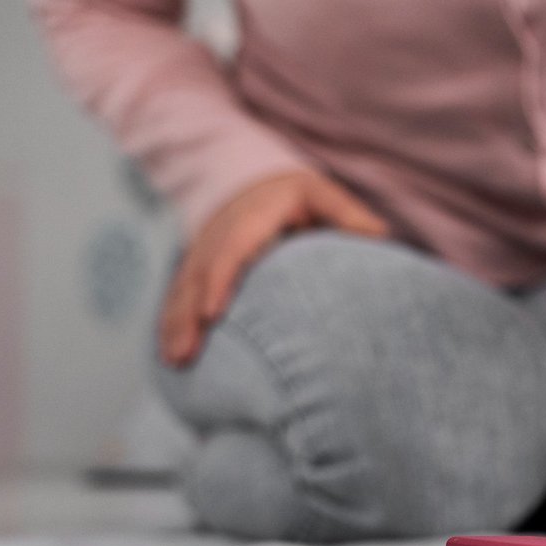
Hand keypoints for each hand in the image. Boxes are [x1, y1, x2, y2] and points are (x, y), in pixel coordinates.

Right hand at [159, 169, 388, 366]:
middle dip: (188, 316)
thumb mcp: (323, 196)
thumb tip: (377, 235)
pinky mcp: (195, 268)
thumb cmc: (301, 199)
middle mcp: (219, 234)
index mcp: (252, 216)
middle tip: (185, 355)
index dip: (219, 280)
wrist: (259, 184)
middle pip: (199, 276)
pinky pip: (178, 296)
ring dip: (174, 325)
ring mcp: (203, 251)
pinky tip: (168, 353)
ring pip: (182, 288)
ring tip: (174, 361)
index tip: (212, 314)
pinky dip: (170, 322)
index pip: (232, 250)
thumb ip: (348, 216)